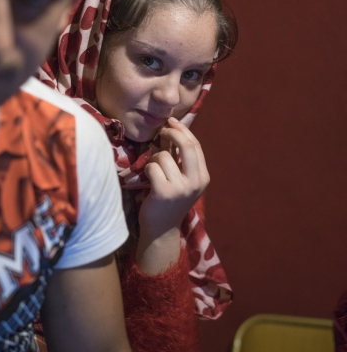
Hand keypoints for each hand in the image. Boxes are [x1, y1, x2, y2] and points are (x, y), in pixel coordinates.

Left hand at [139, 117, 209, 240]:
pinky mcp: (164, 192)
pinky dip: (147, 169)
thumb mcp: (181, 179)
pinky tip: (148, 179)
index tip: (172, 121)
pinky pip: (152, 167)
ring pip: (164, 156)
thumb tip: (170, 128)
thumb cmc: (168, 201)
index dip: (183, 130)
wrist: (161, 230)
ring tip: (153, 171)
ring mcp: (181, 188)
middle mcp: (196, 182)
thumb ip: (179, 157)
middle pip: (187, 145)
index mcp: (203, 177)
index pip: (195, 145)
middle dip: (173, 132)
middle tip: (162, 130)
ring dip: (154, 158)